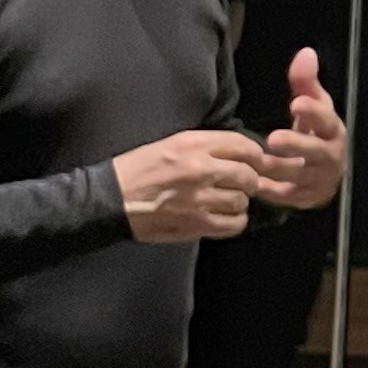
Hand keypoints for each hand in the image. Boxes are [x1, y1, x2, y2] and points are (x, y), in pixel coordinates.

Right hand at [112, 128, 273, 242]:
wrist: (111, 199)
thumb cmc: (139, 168)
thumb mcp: (171, 143)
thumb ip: (205, 146)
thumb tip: (239, 152)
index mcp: (193, 145)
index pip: (242, 145)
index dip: (256, 155)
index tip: (255, 161)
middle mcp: (200, 170)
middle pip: (247, 175)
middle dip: (249, 180)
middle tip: (241, 183)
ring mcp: (199, 200)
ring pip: (242, 201)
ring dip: (239, 201)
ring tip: (227, 200)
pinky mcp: (195, 224)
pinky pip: (233, 224)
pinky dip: (234, 221)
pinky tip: (224, 216)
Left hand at [254, 46, 346, 211]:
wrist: (327, 172)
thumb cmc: (317, 133)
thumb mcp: (315, 106)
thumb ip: (306, 82)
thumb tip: (306, 53)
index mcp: (333, 131)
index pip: (326, 120)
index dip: (313, 113)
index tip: (296, 103)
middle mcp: (330, 156)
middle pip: (316, 152)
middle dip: (297, 146)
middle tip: (274, 139)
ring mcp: (318, 179)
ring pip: (300, 176)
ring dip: (279, 170)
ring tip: (258, 163)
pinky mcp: (305, 196)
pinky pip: (288, 196)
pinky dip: (272, 191)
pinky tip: (256, 185)